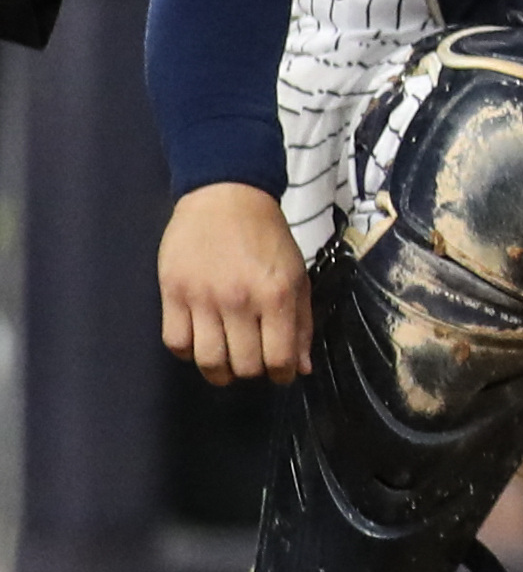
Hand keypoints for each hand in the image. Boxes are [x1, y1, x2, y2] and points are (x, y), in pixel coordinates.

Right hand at [160, 181, 310, 385]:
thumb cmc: (267, 237)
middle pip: (244, 365)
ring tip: (227, 363)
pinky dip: (189, 353)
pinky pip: (176, 343)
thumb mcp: (297, 274)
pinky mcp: (172, 293)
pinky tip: (201, 343)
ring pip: (208, 360)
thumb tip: (302, 367)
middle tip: (254, 363)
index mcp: (277, 294)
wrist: (226, 197)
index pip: (280, 357)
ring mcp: (203, 298)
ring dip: (220, 372)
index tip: (281, 373)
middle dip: (253, 373)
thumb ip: (301, 321)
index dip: (283, 374)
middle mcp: (240, 300)